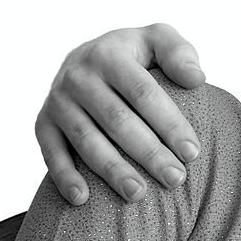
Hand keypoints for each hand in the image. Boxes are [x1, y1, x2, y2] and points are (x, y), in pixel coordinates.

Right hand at [36, 23, 205, 204]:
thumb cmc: (137, 56)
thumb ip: (179, 54)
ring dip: (112, 170)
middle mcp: (78, 76)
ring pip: (87, 140)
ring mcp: (58, 101)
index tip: (192, 153)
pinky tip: (82, 199)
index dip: (169, 124)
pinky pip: (51, 152)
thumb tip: (196, 79)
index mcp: (110, 55)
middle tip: (175, 179)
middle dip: (148, 153)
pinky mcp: (43, 122)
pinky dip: (64, 176)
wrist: (90, 58)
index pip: (144, 93)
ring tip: (139, 195)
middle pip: (118, 120)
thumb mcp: (159, 40)